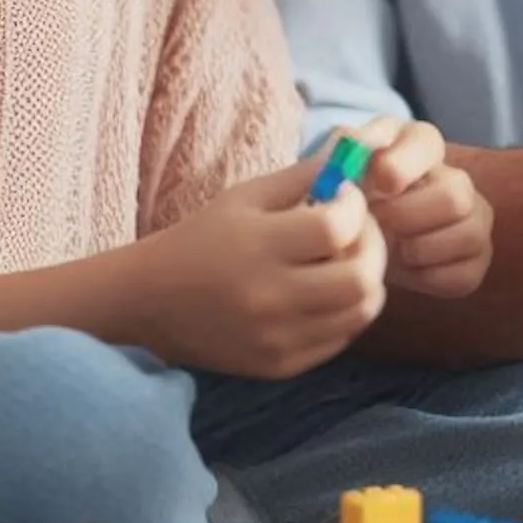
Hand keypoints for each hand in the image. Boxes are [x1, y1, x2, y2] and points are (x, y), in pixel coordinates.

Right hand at [126, 157, 386, 377]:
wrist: (150, 304)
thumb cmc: (203, 239)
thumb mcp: (246, 196)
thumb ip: (303, 176)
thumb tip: (355, 156)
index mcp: (257, 246)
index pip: (336, 227)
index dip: (354, 206)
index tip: (345, 198)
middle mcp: (269, 297)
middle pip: (360, 278)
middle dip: (373, 247)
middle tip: (359, 233)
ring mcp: (276, 338)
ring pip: (361, 312)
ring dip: (367, 281)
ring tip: (348, 261)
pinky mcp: (280, 366)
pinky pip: (341, 338)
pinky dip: (347, 312)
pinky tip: (327, 292)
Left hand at [353, 118, 493, 300]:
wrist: (356, 242)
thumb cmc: (349, 201)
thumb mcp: (339, 168)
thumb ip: (346, 149)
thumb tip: (355, 141)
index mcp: (421, 146)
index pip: (428, 142)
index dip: (404, 164)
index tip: (380, 182)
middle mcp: (455, 179)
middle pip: (456, 194)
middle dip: (408, 215)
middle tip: (378, 223)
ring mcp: (472, 220)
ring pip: (470, 234)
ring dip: (420, 249)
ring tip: (392, 247)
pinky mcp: (474, 260)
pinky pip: (465, 274)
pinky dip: (429, 277)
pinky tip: (407, 268)